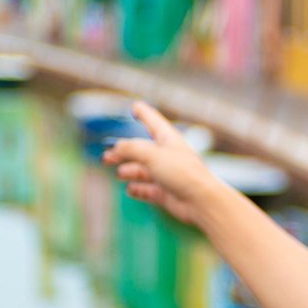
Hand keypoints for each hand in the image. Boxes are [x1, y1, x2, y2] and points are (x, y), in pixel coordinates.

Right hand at [101, 102, 224, 225]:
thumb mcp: (151, 154)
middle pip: (141, 150)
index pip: (153, 122)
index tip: (135, 106)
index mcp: (168, 140)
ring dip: (129, 170)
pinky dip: (138, 189)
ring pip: (142, 170)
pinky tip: (130, 189)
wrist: (201, 201)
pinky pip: (147, 189)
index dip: (143, 113)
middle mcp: (167, 156)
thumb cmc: (181, 173)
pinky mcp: (166, 193)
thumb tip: (116, 148)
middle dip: (124, 152)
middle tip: (106, 157)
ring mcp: (167, 175)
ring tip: (120, 173)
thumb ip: (130, 148)